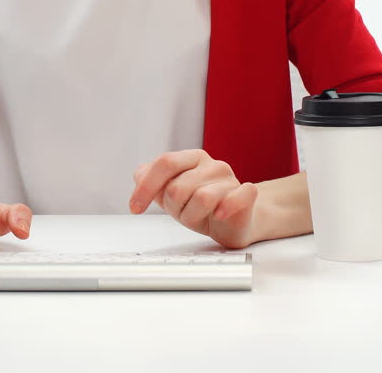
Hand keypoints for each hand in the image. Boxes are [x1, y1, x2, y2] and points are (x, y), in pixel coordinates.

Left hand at [129, 149, 259, 248]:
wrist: (235, 222)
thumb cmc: (201, 207)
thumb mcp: (170, 194)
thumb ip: (151, 182)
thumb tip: (140, 174)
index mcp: (191, 158)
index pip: (164, 163)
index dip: (146, 187)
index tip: (135, 208)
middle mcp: (212, 165)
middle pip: (177, 187)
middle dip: (173, 208)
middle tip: (183, 212)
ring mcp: (230, 179)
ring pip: (201, 198)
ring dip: (192, 216)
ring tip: (199, 217)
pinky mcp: (246, 195)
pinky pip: (235, 198)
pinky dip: (226, 208)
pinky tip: (219, 214)